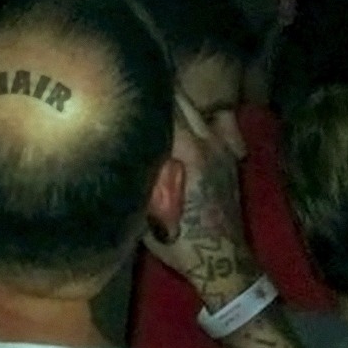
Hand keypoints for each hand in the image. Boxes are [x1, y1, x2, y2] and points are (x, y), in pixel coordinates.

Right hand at [144, 91, 258, 307]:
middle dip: (157, 92)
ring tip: (153, 101)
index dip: (142, 94)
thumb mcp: (147, 212)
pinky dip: (197, 118)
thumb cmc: (180, 241)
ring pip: (196, 109)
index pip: (164, 106)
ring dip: (175, 103)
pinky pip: (214, 124)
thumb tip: (117, 150)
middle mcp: (207, 142)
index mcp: (187, 153)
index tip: (123, 86)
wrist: (223, 261)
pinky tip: (183, 122)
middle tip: (132, 92)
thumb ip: (137, 175)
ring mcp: (222, 147)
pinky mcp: (229, 156)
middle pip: (181, 99)